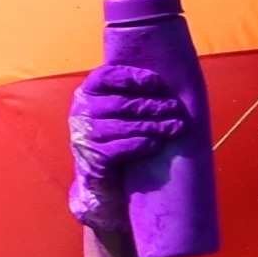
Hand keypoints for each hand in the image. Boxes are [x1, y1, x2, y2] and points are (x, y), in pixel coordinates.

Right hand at [64, 62, 196, 228]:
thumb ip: (134, 93)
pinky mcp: (94, 159)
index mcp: (87, 93)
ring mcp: (84, 137)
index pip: (105, 77)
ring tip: (176, 126)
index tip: (156, 82)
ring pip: (122, 126)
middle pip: (119, 103)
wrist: (104, 179)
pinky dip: (142, 144)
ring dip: (153, 126)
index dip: (131, 77)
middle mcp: (81, 112)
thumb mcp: (121, 110)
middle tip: (175, 108)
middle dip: (151, 105)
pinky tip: (158, 144)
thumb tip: (167, 78)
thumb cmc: (118, 136)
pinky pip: (120, 149)